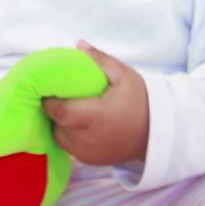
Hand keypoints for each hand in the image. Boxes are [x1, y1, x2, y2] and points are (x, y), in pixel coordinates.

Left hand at [42, 41, 148, 165]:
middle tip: (58, 95)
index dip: (50, 101)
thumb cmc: (140, 101)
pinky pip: (69, 146)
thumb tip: (78, 44)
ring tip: (69, 107)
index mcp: (98, 117)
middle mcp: (91, 139)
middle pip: (58, 124)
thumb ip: (100, 60)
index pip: (61, 112)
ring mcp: (89, 153)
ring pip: (60, 137)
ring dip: (60, 123)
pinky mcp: (89, 161)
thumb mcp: (124, 75)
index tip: (49, 88)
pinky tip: (77, 122)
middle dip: (54, 110)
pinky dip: (69, 134)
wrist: (156, 133)